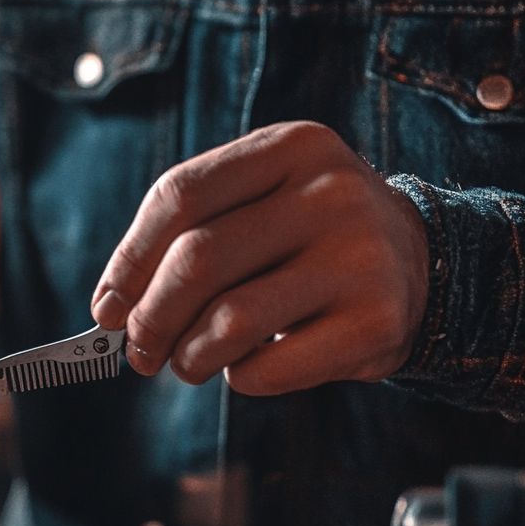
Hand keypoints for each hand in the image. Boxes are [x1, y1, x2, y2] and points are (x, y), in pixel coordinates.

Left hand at [91, 122, 429, 394]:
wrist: (418, 261)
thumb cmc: (306, 236)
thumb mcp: (258, 202)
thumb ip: (188, 236)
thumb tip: (111, 308)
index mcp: (290, 147)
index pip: (179, 195)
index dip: (129, 259)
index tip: (106, 308)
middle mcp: (331, 192)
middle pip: (198, 259)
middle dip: (150, 317)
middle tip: (137, 351)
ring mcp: (361, 256)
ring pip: (230, 320)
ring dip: (188, 356)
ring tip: (186, 363)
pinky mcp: (377, 321)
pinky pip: (271, 367)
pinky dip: (239, 378)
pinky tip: (245, 368)